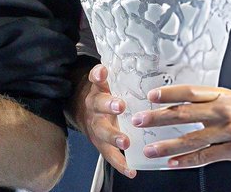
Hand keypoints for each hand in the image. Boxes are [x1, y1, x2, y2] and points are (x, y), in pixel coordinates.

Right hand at [71, 64, 135, 178]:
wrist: (81, 111)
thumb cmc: (104, 95)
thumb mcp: (107, 82)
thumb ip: (121, 75)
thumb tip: (150, 60)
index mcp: (98, 89)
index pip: (95, 78)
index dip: (98, 75)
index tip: (103, 72)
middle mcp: (94, 106)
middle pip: (98, 105)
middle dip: (109, 105)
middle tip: (120, 106)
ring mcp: (96, 126)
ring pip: (102, 131)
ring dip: (114, 136)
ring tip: (125, 142)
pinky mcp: (99, 143)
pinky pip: (108, 155)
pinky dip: (120, 163)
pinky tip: (131, 170)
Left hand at [133, 85, 230, 168]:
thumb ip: (215, 104)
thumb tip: (190, 107)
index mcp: (223, 95)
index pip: (189, 91)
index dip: (168, 93)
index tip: (151, 96)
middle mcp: (224, 110)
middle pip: (184, 112)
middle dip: (158, 117)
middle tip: (140, 119)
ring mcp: (230, 130)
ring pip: (191, 138)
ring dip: (167, 144)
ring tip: (150, 149)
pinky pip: (206, 156)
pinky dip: (188, 160)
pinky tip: (175, 163)